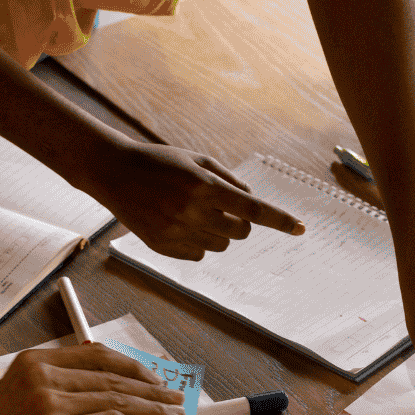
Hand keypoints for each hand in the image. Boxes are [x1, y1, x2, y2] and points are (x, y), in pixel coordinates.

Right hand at [0, 344, 183, 414]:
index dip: (131, 366)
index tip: (153, 378)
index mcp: (31, 362)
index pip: (96, 356)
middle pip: (112, 377)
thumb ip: (52, 392)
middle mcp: (42, 374)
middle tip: (175, 397)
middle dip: (150, 389)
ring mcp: (51, 401)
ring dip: (152, 408)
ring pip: (117, 399)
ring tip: (174, 414)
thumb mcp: (16, 405)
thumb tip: (101, 396)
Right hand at [90, 139, 304, 258]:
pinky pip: (199, 254)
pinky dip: (199, 242)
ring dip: (219, 232)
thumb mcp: (196, 161)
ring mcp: (176, 232)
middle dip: (241, 223)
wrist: (113, 173)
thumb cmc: (160, 162)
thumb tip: (251, 200)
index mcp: (204, 187)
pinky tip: (179, 223)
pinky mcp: (163, 247)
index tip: (301, 228)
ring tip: (196, 213)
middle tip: (226, 208)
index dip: (279, 220)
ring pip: (221, 245)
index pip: (253, 209)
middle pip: (240, 232)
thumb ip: (228, 180)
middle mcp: (192, 212)